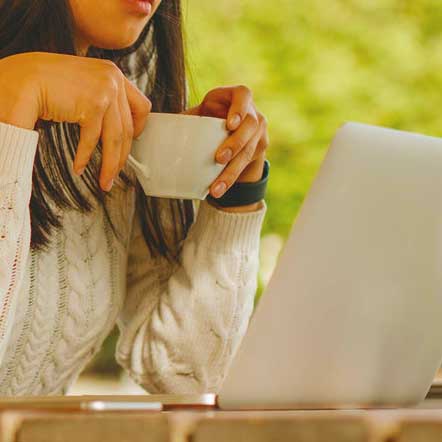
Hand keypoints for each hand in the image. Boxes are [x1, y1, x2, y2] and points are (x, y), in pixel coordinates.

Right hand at [0, 52, 150, 191]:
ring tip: (103, 181)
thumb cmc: (47, 84)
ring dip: (109, 165)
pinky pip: (93, 139)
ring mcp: (105, 90)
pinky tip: (78, 168)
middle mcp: (113, 79)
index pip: (142, 106)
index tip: (133, 142)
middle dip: (120, 157)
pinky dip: (84, 157)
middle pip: (127, 129)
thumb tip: (118, 130)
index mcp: (113, 74)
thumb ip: (103, 99)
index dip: (139, 128)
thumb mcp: (85, 86)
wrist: (20, 76)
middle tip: (113, 175)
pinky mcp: (93, 103)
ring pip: (115, 138)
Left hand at [183, 85, 268, 199]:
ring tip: (216, 188)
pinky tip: (219, 189)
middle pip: (250, 127)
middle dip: (235, 144)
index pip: (244, 96)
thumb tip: (153, 129)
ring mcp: (259, 133)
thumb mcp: (203, 112)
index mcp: (239, 97)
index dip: (239, 109)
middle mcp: (254, 113)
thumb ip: (186, 117)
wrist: (234, 130)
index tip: (230, 124)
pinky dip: (230, 178)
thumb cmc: (212, 116)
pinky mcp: (258, 150)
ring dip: (231, 172)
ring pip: (248, 152)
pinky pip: (245, 166)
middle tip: (219, 158)